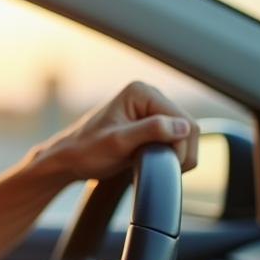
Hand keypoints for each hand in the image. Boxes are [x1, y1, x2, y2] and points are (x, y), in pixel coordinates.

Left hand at [34, 82, 198, 182]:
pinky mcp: (153, 124)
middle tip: (155, 167)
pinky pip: (177, 140)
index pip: (184, 121)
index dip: (179, 147)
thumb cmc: (86, 151)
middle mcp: (150, 95)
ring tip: (150, 164)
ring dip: (176, 155)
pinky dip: (171, 154)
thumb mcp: (117, 142)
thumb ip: (151, 131)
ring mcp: (152, 110)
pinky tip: (152, 161)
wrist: (69, 160)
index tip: (158, 163)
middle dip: (179, 152)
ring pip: (186, 136)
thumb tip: (183, 127)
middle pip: (189, 128)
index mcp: (141, 92)